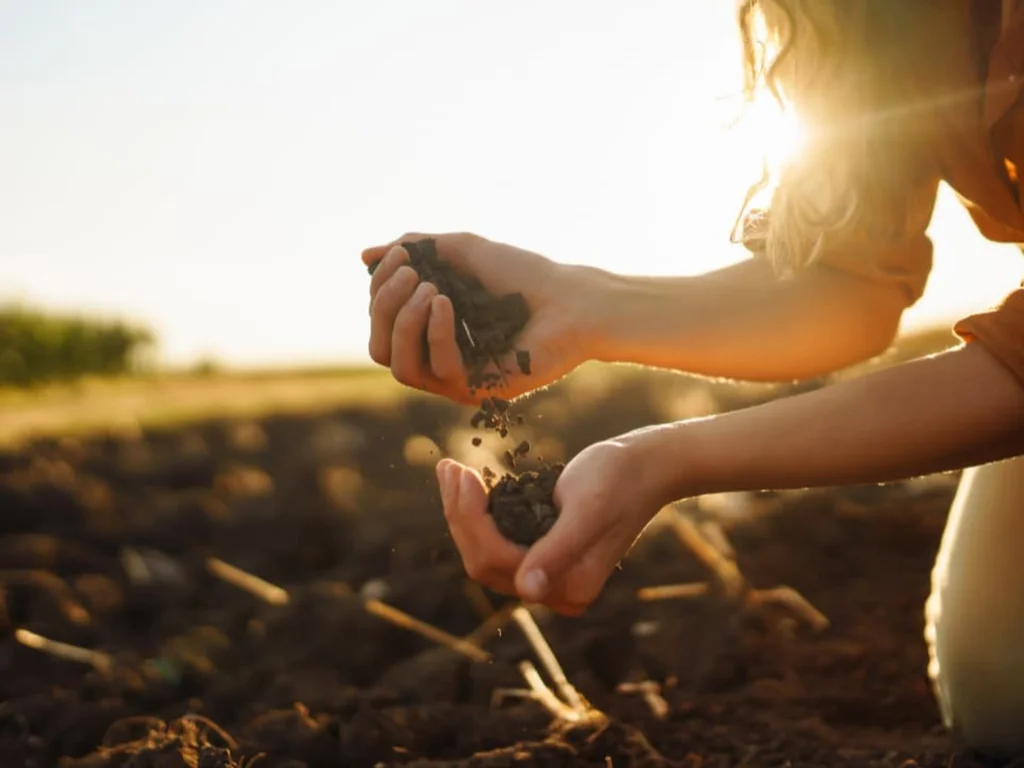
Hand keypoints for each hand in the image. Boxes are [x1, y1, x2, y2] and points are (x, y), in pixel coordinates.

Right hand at [363, 232, 595, 403]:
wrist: (571, 300)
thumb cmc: (521, 275)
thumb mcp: (460, 250)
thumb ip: (414, 250)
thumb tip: (365, 256)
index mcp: (430, 329)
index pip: (382, 322)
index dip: (379, 290)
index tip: (401, 256)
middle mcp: (437, 357)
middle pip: (380, 346)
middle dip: (384, 306)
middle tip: (411, 273)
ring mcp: (455, 378)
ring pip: (399, 365)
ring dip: (403, 321)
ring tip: (430, 288)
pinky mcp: (476, 391)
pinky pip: (437, 370)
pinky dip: (436, 332)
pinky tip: (447, 303)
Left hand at [435, 429, 672, 615]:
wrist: (647, 466)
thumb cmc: (622, 478)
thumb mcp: (589, 508)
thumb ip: (559, 550)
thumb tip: (529, 591)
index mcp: (570, 587)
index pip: (495, 560)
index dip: (469, 519)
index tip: (461, 471)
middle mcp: (556, 591)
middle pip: (483, 561)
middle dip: (459, 514)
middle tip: (448, 466)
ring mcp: (549, 575)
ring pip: (484, 552)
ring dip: (462, 512)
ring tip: (451, 469)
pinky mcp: (543, 555)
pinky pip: (497, 542)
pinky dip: (478, 512)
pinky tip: (470, 482)